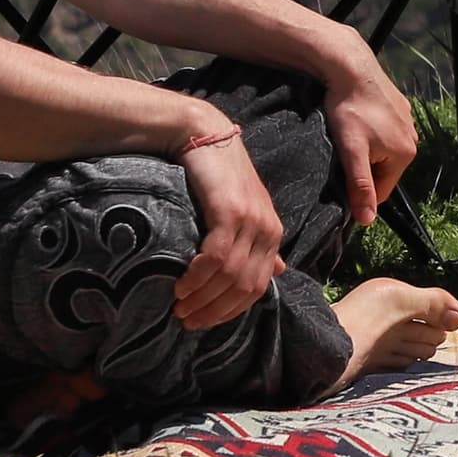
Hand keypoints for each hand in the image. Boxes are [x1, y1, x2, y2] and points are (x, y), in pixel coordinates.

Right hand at [170, 109, 286, 329]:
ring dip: (202, 298)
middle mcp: (268, 230)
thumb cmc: (216, 176)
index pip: (258, 288)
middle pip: (245, 288)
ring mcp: (252, 221)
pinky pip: (217, 257)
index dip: (230, 312)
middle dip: (214, 310)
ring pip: (230, 277)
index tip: (202, 322)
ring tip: (178, 306)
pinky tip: (180, 285)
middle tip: (185, 319)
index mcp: (273, 234)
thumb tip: (278, 271)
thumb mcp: (242, 211)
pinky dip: (198, 277)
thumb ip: (257, 243)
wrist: (202, 134)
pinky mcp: (231, 211)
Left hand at [318, 51, 419, 220]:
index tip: (339, 174)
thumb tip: (367, 220)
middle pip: (382, 171)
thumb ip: (361, 187)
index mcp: (405, 155)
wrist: (350, 68)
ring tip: (348, 134)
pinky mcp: (400, 108)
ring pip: (382, 151)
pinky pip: (384, 132)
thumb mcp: (351, 153)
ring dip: (366, 149)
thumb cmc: (349, 110)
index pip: (381, 192)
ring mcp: (408, 122)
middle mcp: (412, 139)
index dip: (358, 190)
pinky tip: (356, 120)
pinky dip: (371, 131)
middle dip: (362, 167)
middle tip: (342, 150)